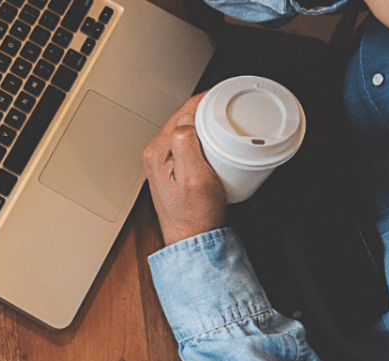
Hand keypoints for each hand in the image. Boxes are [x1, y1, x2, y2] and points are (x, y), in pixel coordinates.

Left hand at [142, 92, 227, 245]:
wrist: (192, 238)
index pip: (183, 112)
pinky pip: (190, 143)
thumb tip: (186, 120)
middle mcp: (156, 154)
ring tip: (228, 121)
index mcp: (158, 152)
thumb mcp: (194, 178)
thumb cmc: (194, 215)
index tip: (226, 94)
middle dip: (208, 109)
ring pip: (188, 129)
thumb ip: (186, 145)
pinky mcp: (173, 168)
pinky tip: (219, 142)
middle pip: (185, 118)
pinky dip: (205, 138)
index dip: (206, 99)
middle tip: (232, 108)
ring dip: (207, 123)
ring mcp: (163, 161)